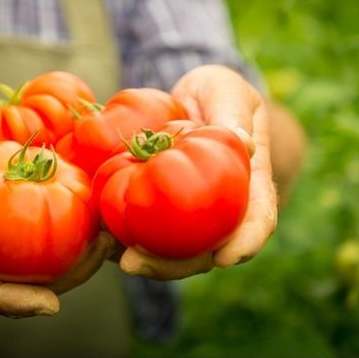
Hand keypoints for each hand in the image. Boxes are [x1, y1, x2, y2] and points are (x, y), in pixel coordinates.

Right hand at [0, 107, 112, 316]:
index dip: (11, 302)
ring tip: (108, 233)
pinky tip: (94, 204)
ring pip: (37, 258)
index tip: (49, 305)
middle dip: (64, 277)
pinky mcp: (8, 209)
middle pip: (19, 280)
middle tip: (102, 252)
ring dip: (76, 253)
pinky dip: (69, 219)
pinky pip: (40, 223)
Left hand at [118, 65, 277, 279]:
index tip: (226, 257)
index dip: (246, 242)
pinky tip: (101, 238)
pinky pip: (144, 231)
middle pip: (205, 250)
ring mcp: (189, 215)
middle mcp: (221, 210)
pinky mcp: (158, 211)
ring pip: (173, 252)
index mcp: (249, 183)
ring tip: (116, 258)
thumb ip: (232, 113)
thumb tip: (244, 143)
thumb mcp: (227, 91)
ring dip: (145, 262)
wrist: (188, 102)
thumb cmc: (216, 95)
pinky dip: (122, 239)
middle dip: (174, 266)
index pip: (258, 218)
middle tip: (137, 263)